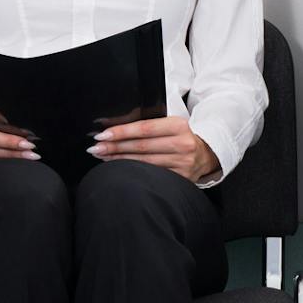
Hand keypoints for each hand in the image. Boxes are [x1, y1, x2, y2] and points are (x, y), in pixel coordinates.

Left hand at [92, 117, 219, 182]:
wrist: (207, 153)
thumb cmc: (182, 136)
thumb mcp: (171, 124)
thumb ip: (150, 125)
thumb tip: (116, 128)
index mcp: (179, 126)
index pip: (144, 129)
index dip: (121, 132)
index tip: (103, 135)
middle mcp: (183, 145)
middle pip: (142, 147)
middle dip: (115, 147)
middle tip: (96, 148)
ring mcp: (183, 163)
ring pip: (145, 162)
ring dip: (120, 159)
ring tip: (103, 157)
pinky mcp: (183, 178)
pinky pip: (153, 175)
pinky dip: (134, 171)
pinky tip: (121, 168)